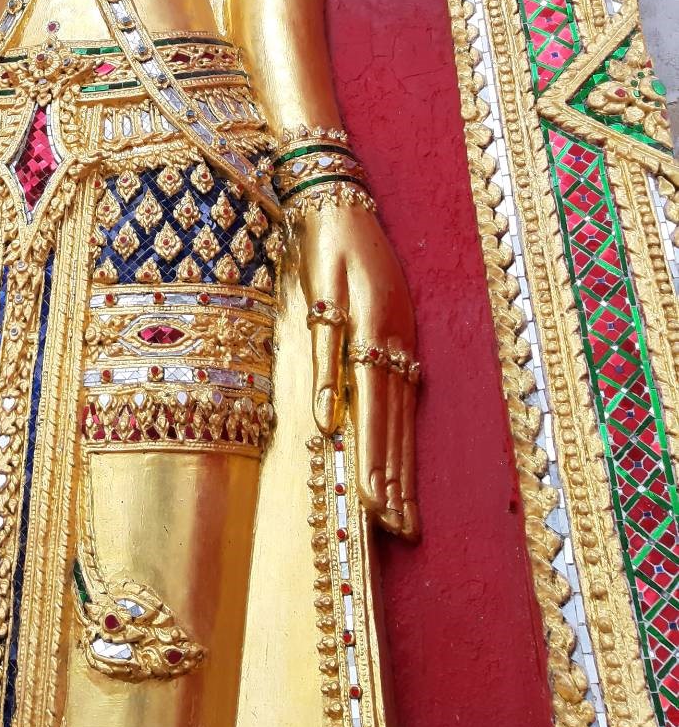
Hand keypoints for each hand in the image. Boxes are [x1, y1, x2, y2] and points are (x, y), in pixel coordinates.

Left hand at [298, 202, 418, 538]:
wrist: (343, 197)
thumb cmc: (326, 246)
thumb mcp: (321, 297)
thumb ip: (326, 360)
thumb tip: (327, 421)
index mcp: (374, 335)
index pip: (373, 415)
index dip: (374, 462)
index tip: (373, 508)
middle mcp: (396, 341)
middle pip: (395, 423)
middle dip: (395, 478)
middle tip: (397, 529)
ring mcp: (405, 335)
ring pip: (403, 411)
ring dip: (402, 461)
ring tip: (405, 510)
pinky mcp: (403, 327)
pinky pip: (405, 390)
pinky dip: (403, 426)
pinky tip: (404, 451)